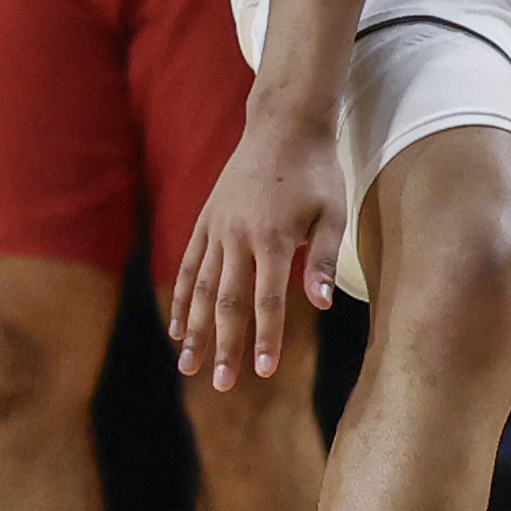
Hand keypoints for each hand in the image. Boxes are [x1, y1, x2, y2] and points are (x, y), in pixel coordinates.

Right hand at [165, 114, 341, 390]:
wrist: (283, 126)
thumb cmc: (317, 171)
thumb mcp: (333, 211)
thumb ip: (322, 260)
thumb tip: (322, 305)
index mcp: (272, 238)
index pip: (267, 300)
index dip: (266, 338)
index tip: (262, 372)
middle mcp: (237, 236)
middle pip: (228, 302)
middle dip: (224, 346)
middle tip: (221, 385)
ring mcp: (216, 229)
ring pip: (202, 289)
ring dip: (195, 331)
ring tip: (188, 366)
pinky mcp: (205, 221)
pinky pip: (189, 266)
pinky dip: (182, 299)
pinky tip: (177, 328)